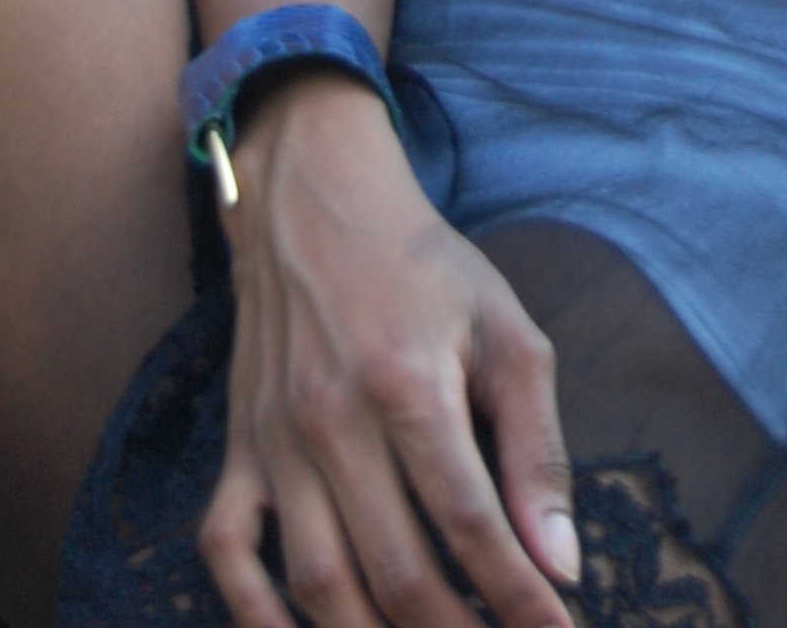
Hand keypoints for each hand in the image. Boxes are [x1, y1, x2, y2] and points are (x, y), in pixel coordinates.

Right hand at [199, 73, 579, 627]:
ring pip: (318, 583)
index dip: (519, 597)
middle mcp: (334, 422)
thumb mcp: (504, 329)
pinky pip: (226, 552)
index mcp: (410, 385)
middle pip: (398, 573)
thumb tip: (561, 559)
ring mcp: (275, 441)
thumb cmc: (423, 266)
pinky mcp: (238, 449)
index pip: (472, 525)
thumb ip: (536, 446)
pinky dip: (255, 615)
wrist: (317, 199)